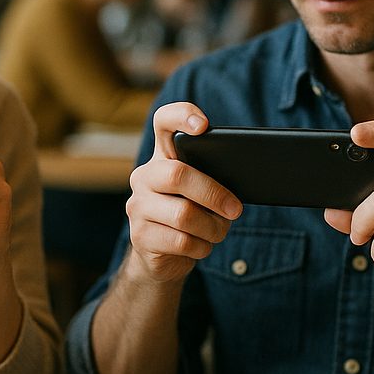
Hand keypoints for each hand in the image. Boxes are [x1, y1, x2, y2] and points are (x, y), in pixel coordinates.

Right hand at [124, 102, 240, 283]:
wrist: (162, 258)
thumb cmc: (191, 217)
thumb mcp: (202, 194)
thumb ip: (212, 181)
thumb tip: (236, 191)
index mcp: (162, 158)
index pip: (164, 122)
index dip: (181, 116)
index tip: (203, 126)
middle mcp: (144, 177)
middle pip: (178, 175)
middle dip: (214, 195)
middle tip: (235, 210)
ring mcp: (138, 206)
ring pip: (183, 215)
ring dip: (212, 228)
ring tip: (217, 232)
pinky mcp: (139, 236)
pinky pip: (181, 241)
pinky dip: (201, 247)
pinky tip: (200, 245)